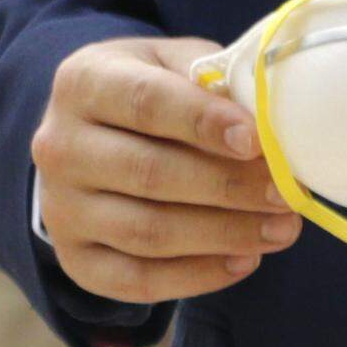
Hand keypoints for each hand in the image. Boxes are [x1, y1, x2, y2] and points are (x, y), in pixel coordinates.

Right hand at [31, 37, 301, 302]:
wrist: (98, 133)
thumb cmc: (156, 91)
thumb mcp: (179, 65)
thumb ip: (219, 84)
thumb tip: (273, 126)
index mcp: (85, 82)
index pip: (145, 102)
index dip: (203, 122)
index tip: (256, 141)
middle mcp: (60, 146)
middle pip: (149, 173)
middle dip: (229, 187)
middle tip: (286, 193)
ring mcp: (61, 208)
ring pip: (147, 232)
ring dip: (224, 234)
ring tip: (282, 228)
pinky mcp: (76, 259)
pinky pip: (138, 281)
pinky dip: (198, 276)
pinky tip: (246, 259)